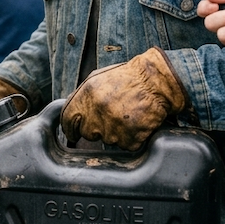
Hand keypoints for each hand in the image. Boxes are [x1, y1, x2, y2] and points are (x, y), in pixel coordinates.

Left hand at [60, 48, 186, 150]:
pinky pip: (125, 145)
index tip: (73, 133)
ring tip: (127, 115)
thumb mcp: (98, 78)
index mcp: (87, 95)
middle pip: (87, 133)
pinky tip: (136, 123)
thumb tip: (73, 112)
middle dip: (96, 128)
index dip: (70, 128)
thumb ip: (82, 96)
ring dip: (115, 132)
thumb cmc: (129, 78)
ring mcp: (114, 127)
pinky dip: (131, 138)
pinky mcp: (130, 138)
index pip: (67, 120)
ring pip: (107, 140)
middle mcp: (98, 112)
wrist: (157, 82)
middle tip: (111, 116)